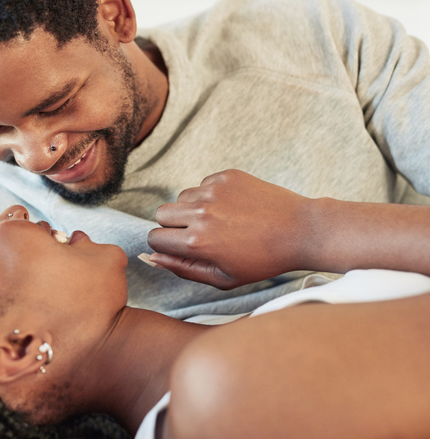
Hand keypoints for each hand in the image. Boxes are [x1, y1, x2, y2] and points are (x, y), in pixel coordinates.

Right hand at [147, 169, 310, 288]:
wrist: (300, 231)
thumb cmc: (263, 260)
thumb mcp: (222, 278)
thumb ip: (182, 269)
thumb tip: (153, 258)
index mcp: (197, 242)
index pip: (155, 238)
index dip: (165, 246)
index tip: (181, 248)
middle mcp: (200, 213)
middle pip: (161, 214)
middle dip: (172, 226)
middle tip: (196, 234)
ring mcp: (213, 190)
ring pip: (180, 197)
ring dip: (191, 209)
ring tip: (219, 221)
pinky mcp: (226, 175)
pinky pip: (202, 184)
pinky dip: (210, 195)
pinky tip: (233, 208)